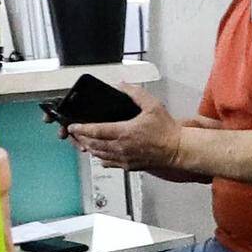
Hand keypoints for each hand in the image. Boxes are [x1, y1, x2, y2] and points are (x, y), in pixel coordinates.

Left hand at [64, 88, 189, 176]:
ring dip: (89, 148)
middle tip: (75, 133)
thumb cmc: (167, 131)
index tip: (73, 126)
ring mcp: (124, 158)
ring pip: (99, 155)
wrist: (177, 150)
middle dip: (81, 138)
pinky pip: (108, 163)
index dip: (82, 129)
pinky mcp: (128, 166)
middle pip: (93, 144)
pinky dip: (100, 158)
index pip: (96, 131)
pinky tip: (99, 153)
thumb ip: (135, 93)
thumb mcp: (152, 105)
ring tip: (83, 141)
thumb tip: (122, 85)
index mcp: (125, 132)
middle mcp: (121, 147)